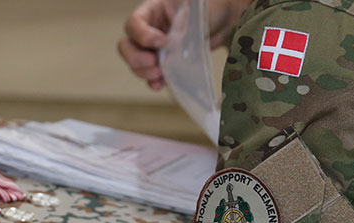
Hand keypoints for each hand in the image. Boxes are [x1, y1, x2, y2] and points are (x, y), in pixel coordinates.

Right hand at [118, 0, 250, 90]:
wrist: (226, 17)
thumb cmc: (211, 6)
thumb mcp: (195, 11)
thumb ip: (181, 28)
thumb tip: (171, 48)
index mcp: (153, 10)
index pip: (134, 23)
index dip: (142, 35)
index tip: (161, 41)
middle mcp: (149, 29)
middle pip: (127, 45)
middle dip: (136, 58)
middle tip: (154, 64)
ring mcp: (155, 48)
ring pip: (136, 62)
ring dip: (144, 72)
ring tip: (159, 75)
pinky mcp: (165, 63)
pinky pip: (152, 75)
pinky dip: (154, 81)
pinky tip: (160, 84)